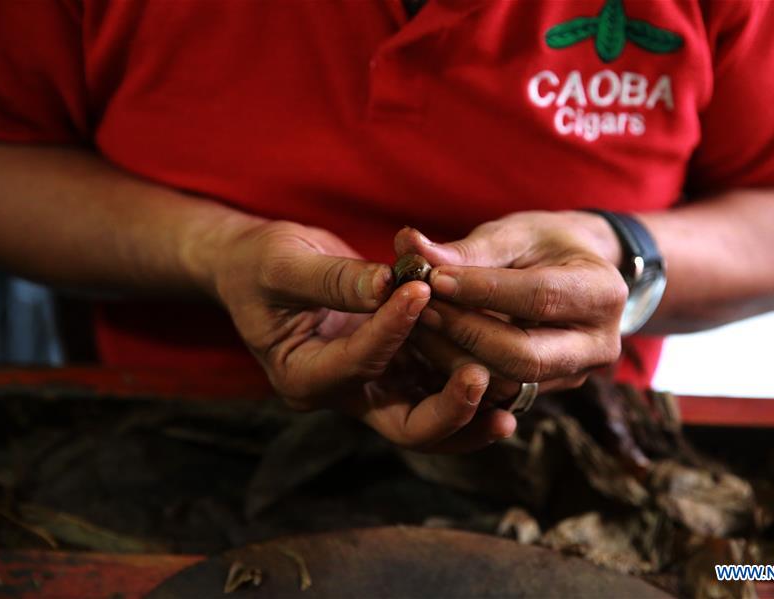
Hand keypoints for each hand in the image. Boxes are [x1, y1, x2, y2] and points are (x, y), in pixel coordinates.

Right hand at [208, 219, 513, 450]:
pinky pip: (438, 390)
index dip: (390, 328)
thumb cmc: (261, 265)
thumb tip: (390, 282)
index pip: (359, 363)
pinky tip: (506, 372)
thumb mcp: (284, 263)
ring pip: (432, 420)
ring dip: (472, 410)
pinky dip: (469, 389)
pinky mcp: (396, 371)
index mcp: (303, 376)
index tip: (421, 288)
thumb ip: (334, 278)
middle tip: (481, 377)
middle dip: (449, 410)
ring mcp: (373, 389)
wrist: (259, 272)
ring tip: (514, 394)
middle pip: (406, 427)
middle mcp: (343, 396)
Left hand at [395, 211, 627, 399]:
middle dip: (466, 332)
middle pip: (525, 356)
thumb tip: (410, 247)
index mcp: (602, 292)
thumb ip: (467, 249)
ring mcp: (573, 376)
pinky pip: (496, 392)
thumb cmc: (542, 245)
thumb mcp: (514, 234)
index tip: (435, 277)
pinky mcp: (544, 394)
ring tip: (416, 323)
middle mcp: (598, 344)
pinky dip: (455, 369)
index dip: (484, 291)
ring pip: (506, 382)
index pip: (539, 297)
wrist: (570, 274)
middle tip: (419, 306)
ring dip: (452, 355)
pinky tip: (428, 343)